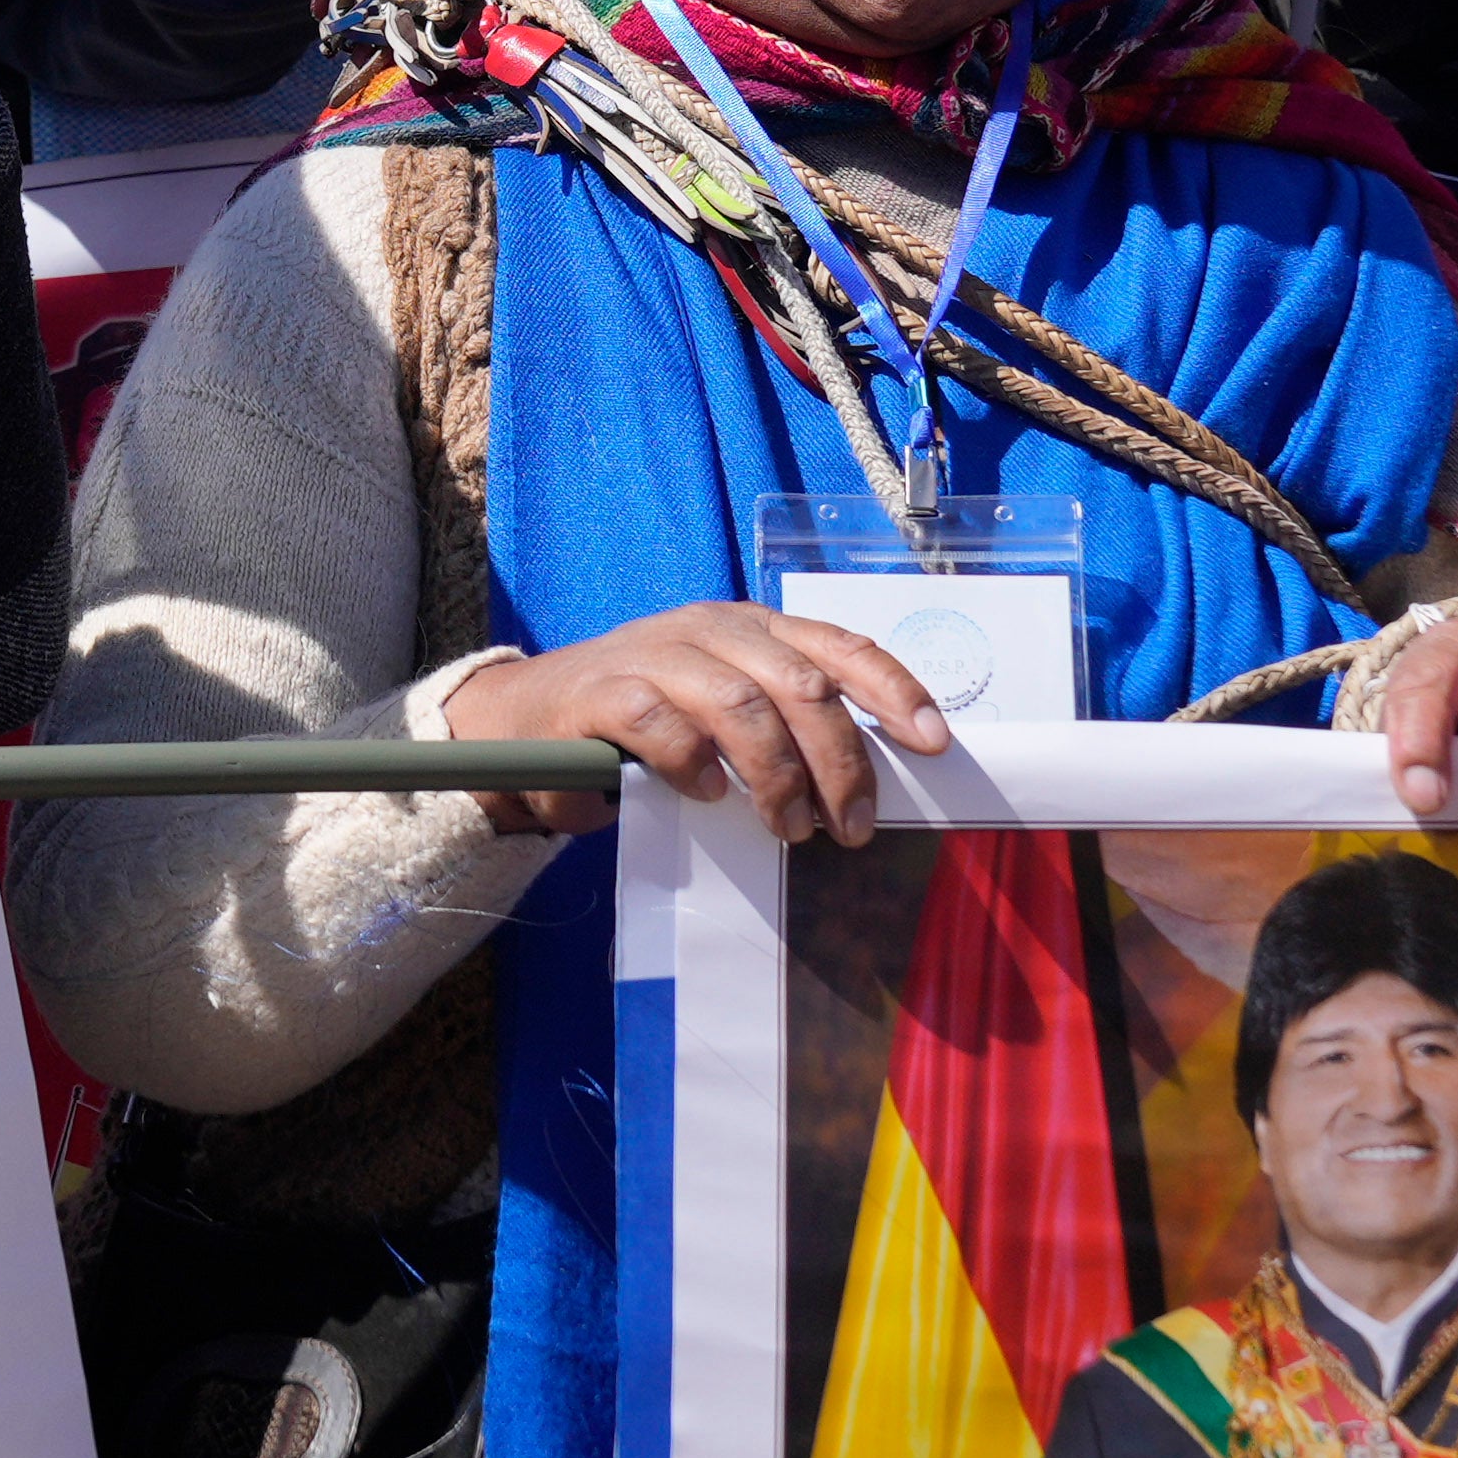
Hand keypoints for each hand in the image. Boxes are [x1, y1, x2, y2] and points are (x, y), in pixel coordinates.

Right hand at [440, 599, 951, 844]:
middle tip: (853, 825)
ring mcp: (653, 654)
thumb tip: (866, 782)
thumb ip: (783, 724)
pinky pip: (661, 723)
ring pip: (741, 703)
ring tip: (790, 830)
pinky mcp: (601, 692)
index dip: (893, 690)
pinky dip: (694, 763)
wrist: (525, 720)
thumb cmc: (644, 722)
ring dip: (777, 775)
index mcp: (751, 627)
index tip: (933, 743)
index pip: (839, 644)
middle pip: (801, 683)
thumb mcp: (724, 709)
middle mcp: (710, 629)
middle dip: (839, 759)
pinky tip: (708, 796)